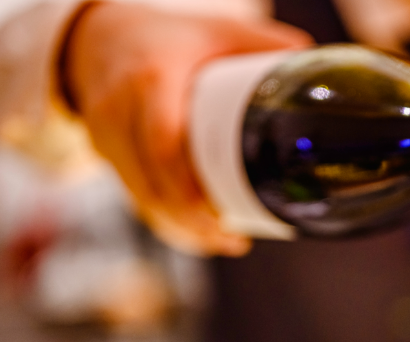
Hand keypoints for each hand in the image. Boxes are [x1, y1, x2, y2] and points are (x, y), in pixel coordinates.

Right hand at [63, 2, 311, 254]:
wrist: (99, 36)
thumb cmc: (165, 36)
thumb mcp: (213, 30)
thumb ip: (260, 43)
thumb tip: (311, 58)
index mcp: (151, 80)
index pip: (165, 147)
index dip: (189, 192)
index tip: (223, 217)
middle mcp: (120, 111)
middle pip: (152, 186)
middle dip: (193, 224)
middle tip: (234, 242)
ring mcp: (107, 136)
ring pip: (142, 200)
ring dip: (181, 231)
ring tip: (223, 244)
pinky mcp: (106, 155)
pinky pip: (135, 198)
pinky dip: (166, 222)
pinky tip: (195, 237)